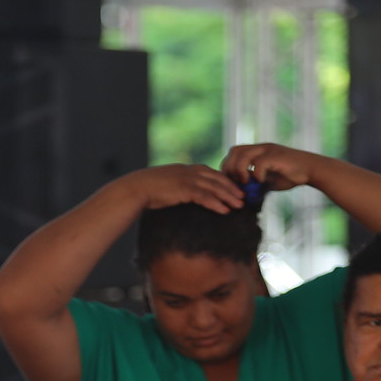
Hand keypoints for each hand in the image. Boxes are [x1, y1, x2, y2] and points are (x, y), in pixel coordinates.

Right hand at [121, 163, 243, 215]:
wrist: (136, 189)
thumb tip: (182, 195)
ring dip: (228, 196)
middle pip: (217, 178)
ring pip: (214, 187)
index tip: (234, 188)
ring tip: (239, 205)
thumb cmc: (147, 190)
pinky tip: (225, 211)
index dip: (224, 180)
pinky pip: (205, 197)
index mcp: (186, 169)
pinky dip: (216, 203)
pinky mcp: (184, 189)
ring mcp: (187, 179)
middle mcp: (189, 171)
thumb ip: (178, 187)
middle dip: (232, 187)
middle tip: (244, 197)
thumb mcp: (166, 184)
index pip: (211, 172)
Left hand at [219, 142, 323, 194]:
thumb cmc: (290, 176)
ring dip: (240, 171)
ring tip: (246, 183)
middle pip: (234, 150)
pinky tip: (261, 182)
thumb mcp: (268, 181)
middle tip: (236, 183)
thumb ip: (254, 184)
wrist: (311, 170)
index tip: (231, 181)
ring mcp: (268, 150)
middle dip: (230, 168)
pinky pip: (259, 163)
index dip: (228, 166)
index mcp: (257, 151)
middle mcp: (261, 147)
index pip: (234, 152)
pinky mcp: (276, 155)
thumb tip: (242, 195)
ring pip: (243, 155)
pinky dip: (256, 174)